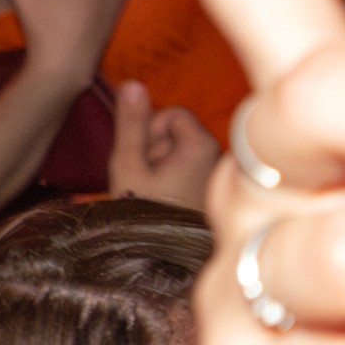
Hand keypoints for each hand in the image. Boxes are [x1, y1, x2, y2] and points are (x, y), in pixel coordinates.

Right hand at [108, 81, 220, 205]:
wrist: (158, 261)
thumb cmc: (142, 211)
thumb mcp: (127, 164)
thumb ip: (129, 122)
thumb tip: (131, 82)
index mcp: (202, 145)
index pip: (173, 113)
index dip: (151, 130)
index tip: (143, 159)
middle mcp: (218, 156)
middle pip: (177, 132)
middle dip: (154, 149)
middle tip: (144, 180)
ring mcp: (215, 175)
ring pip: (179, 154)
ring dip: (159, 167)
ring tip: (150, 194)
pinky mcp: (209, 191)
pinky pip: (185, 172)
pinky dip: (169, 181)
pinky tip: (160, 202)